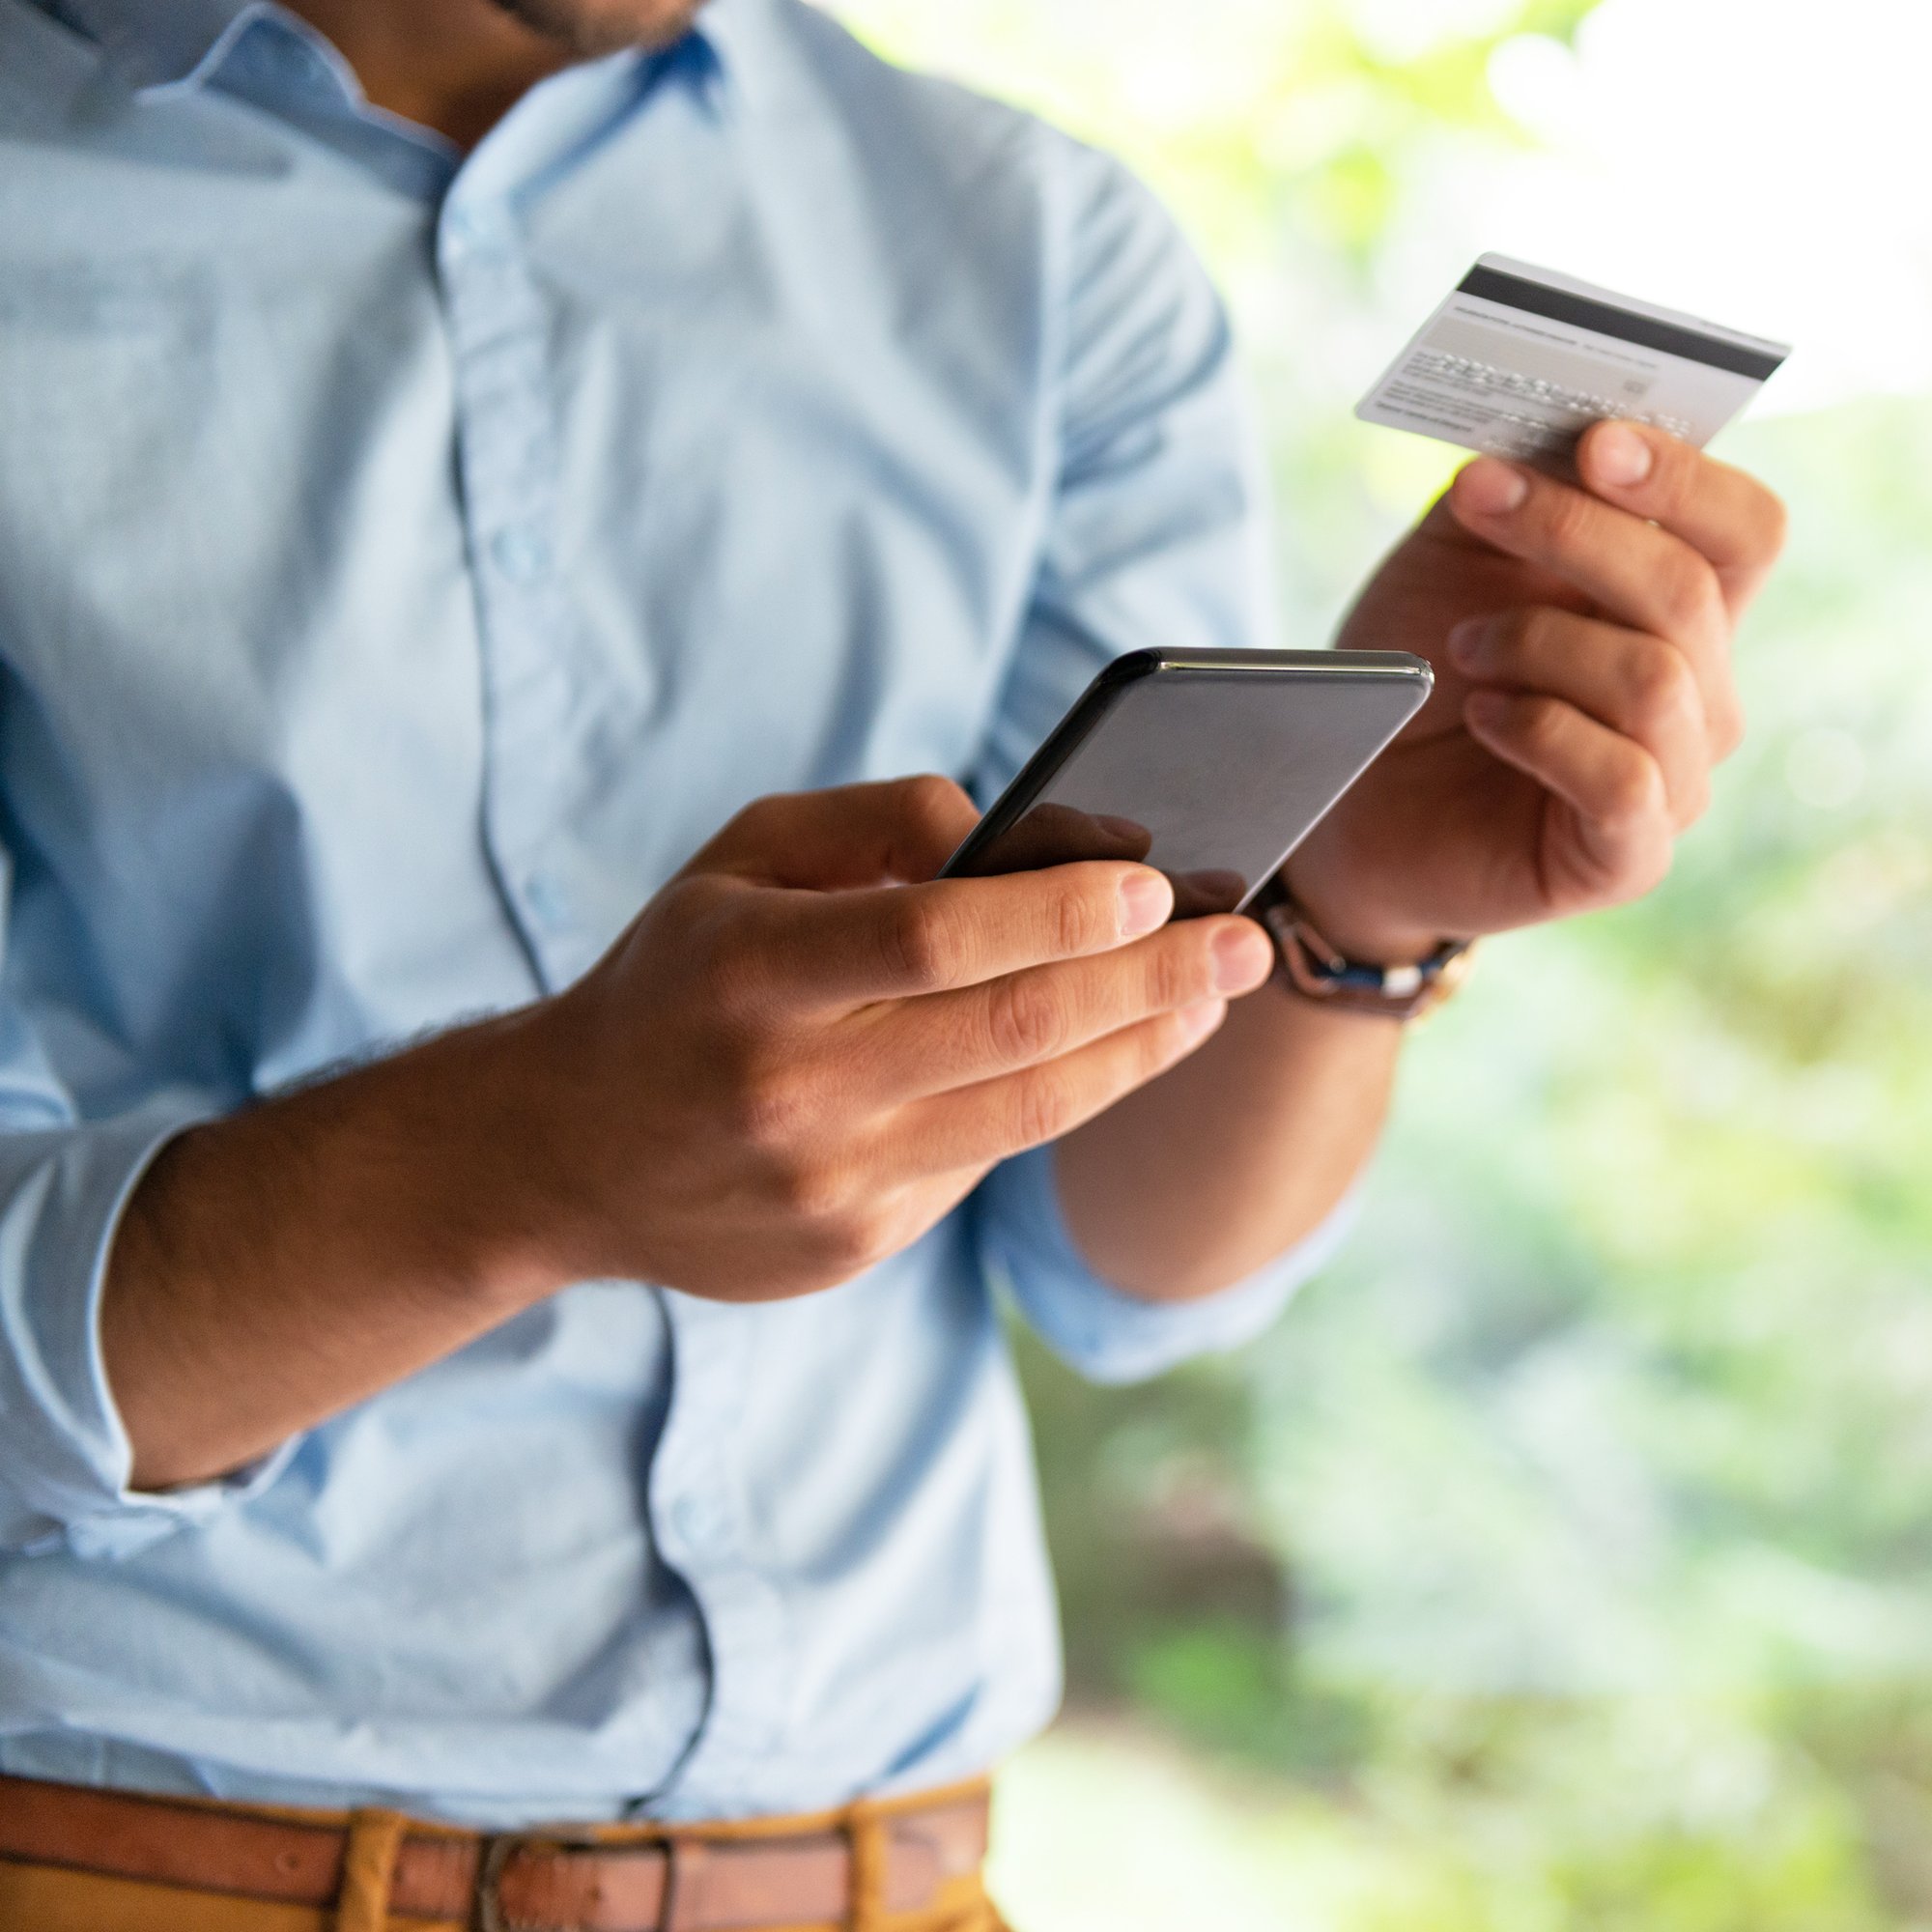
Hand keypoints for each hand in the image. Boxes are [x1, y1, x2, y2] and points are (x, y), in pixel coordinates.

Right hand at [536, 777, 1275, 1298]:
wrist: (568, 1153)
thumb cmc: (677, 977)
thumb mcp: (739, 859)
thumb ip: (874, 822)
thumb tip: (1023, 825)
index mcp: (747, 969)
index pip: (931, 937)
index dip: (1056, 912)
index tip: (1153, 883)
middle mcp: (785, 1087)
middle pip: (1010, 1031)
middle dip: (1149, 982)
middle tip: (1244, 942)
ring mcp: (823, 1183)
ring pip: (1027, 1113)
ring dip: (1141, 1050)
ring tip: (1212, 998)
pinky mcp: (853, 1246)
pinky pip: (987, 1161)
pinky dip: (1060, 1097)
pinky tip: (1110, 1052)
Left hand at [1288, 420, 1786, 960]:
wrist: (1352, 802)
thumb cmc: (1415, 671)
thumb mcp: (1451, 558)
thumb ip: (1510, 487)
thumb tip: (1555, 425)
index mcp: (1676, 608)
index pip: (1744, 529)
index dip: (1683, 477)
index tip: (1594, 440)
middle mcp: (1698, 691)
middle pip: (1690, 588)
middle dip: (1573, 533)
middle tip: (1477, 503)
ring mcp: (1674, 778)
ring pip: (1655, 678)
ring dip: (1539, 642)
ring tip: (1462, 650)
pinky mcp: (1628, 855)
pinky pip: (1624, 778)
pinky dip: (1543, 732)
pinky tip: (1486, 715)